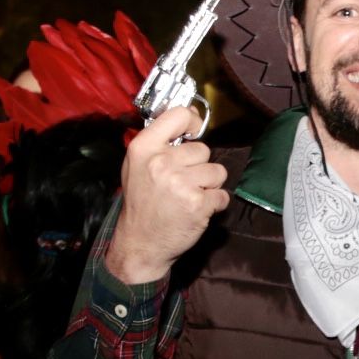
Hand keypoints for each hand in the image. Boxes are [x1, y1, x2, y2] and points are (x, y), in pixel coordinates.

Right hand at [106, 107, 228, 283]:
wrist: (140, 243)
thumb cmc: (141, 203)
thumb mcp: (136, 166)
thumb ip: (159, 144)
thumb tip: (188, 120)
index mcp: (144, 148)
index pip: (178, 115)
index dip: (192, 121)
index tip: (194, 130)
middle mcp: (162, 162)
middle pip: (203, 150)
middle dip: (199, 166)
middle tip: (181, 183)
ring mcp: (181, 183)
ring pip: (217, 171)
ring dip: (209, 186)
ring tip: (189, 196)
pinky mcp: (198, 203)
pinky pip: (222, 195)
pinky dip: (214, 204)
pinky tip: (196, 210)